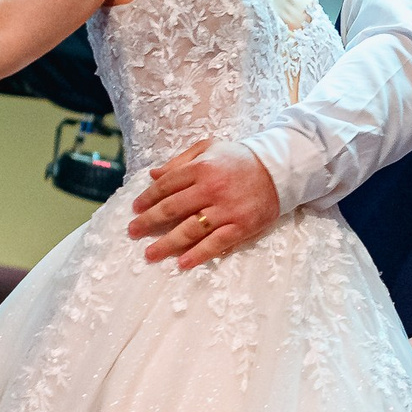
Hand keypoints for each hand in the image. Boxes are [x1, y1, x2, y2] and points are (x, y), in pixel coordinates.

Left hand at [128, 138, 281, 268]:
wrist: (278, 170)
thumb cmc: (239, 159)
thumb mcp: (209, 149)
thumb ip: (180, 161)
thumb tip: (152, 175)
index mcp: (202, 167)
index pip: (167, 185)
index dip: (148, 198)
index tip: (135, 208)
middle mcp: (211, 188)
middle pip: (173, 208)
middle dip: (149, 221)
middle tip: (133, 232)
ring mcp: (226, 209)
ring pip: (190, 229)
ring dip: (167, 243)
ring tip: (150, 254)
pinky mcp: (241, 226)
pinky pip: (216, 243)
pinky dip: (198, 254)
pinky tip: (182, 263)